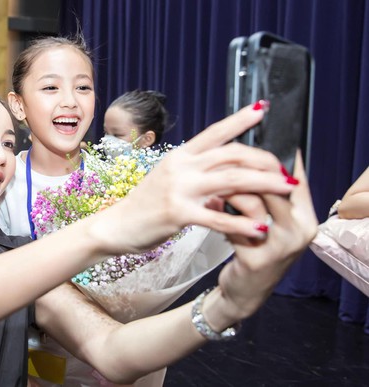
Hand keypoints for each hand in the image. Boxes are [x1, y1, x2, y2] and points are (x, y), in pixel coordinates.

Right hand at [89, 103, 298, 254]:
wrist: (116, 226)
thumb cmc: (145, 205)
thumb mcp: (171, 181)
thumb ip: (198, 177)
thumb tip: (226, 184)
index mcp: (180, 156)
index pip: (215, 132)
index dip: (240, 119)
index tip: (263, 108)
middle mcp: (181, 167)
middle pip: (232, 155)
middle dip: (265, 160)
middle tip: (287, 170)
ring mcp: (179, 189)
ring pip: (232, 180)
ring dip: (265, 184)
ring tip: (287, 189)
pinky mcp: (177, 214)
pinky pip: (218, 218)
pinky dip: (242, 224)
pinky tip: (259, 228)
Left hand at [214, 151, 317, 321]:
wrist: (243, 292)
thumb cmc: (252, 249)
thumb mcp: (262, 220)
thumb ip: (261, 194)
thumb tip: (245, 155)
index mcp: (305, 217)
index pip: (295, 178)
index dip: (275, 159)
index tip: (256, 142)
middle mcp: (300, 231)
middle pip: (275, 186)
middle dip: (246, 170)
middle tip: (222, 160)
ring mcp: (281, 247)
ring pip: (255, 203)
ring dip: (230, 191)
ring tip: (213, 185)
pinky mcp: (257, 260)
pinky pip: (235, 226)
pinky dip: (220, 216)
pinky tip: (208, 211)